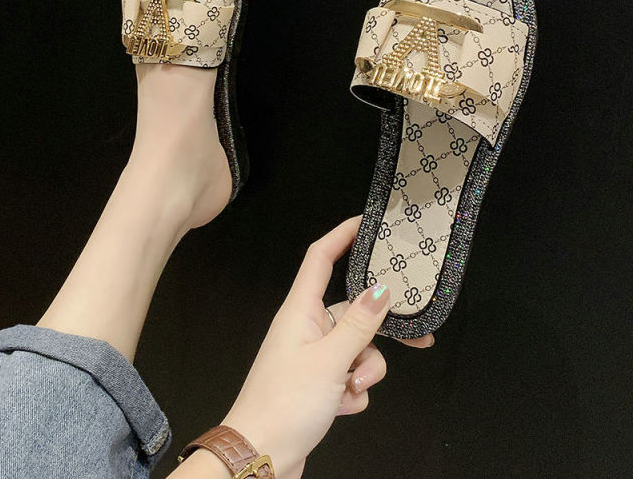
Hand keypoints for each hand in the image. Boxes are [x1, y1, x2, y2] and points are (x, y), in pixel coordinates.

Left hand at [221, 216, 431, 478]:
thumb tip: (381, 289)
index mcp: (301, 311)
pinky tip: (340, 407)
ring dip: (364, 371)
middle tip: (415, 334)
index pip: (320, 258)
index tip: (367, 222)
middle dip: (379, 328)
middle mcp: (307, 328)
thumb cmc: (284, 404)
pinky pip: (351, 375)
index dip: (342, 235)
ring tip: (350, 390)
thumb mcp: (329, 360)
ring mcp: (314, 356)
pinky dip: (353, 392)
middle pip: (354, 311)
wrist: (261, 456)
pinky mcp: (320, 382)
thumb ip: (359, 324)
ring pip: (358, 347)